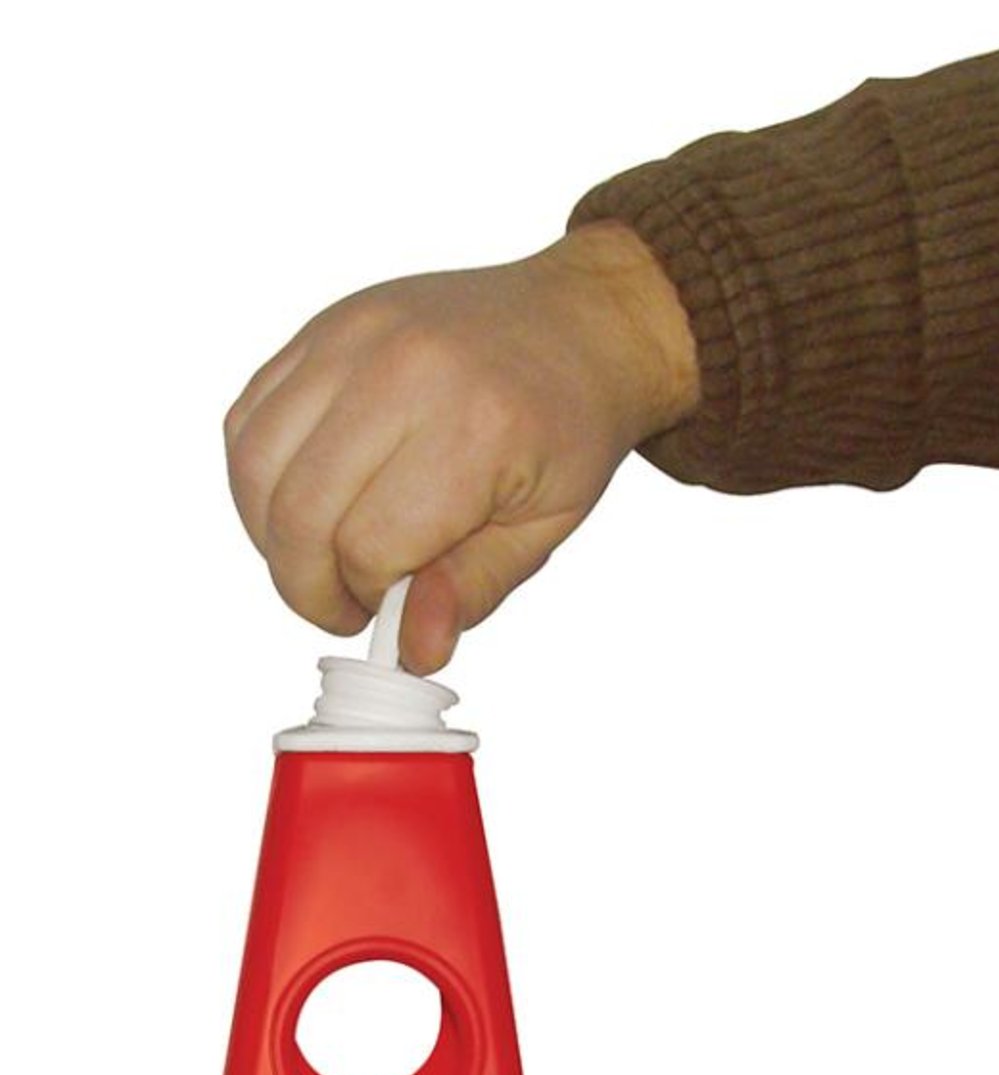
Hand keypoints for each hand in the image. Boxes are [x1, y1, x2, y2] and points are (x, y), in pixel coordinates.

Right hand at [226, 222, 698, 672]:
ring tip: (323, 559)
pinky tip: (306, 507)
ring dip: (273, 538)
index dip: (371, 597)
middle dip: (308, 585)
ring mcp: (350, 339)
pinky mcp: (321, 328)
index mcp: (472, 428)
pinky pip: (250, 420)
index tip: (392, 610)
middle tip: (345, 606)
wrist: (573, 324)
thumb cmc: (566, 427)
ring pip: (256, 466)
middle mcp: (401, 372)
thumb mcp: (544, 526)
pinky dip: (260, 481)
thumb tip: (413, 650)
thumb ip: (472, 589)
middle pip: (300, 512)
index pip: (371, 547)